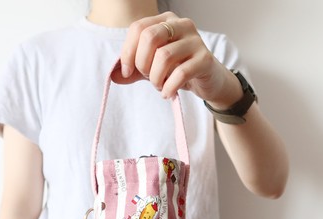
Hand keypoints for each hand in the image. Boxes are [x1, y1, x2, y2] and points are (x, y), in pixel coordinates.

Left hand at [113, 11, 242, 107]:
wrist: (208, 81)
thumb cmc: (179, 69)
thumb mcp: (152, 67)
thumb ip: (133, 70)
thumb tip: (113, 76)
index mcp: (166, 20)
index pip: (138, 28)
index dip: (127, 52)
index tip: (127, 72)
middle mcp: (181, 25)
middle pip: (150, 37)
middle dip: (142, 63)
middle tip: (147, 77)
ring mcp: (195, 40)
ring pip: (164, 56)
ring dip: (156, 78)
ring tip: (160, 86)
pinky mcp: (205, 59)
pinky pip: (180, 73)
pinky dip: (169, 87)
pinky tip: (168, 93)